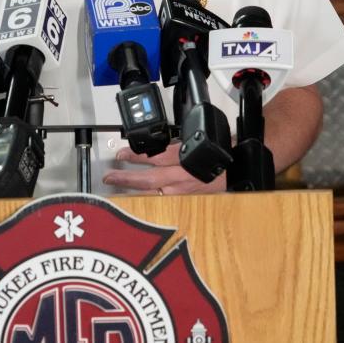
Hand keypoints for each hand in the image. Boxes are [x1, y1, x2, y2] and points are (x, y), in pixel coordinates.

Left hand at [102, 143, 225, 194]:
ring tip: (116, 189)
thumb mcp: (189, 143)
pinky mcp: (186, 200)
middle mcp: (182, 179)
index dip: (135, 156)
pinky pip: (164, 200)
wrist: (234, 169)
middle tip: (109, 177)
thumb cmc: (213, 153)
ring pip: (154, 194)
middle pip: (149, 180)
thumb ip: (168, 148)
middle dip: (127, 178)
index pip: (154, 157)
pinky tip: (135, 199)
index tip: (120, 154)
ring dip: (133, 191)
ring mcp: (184, 192)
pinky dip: (148, 199)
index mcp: (183, 160)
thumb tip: (148, 150)